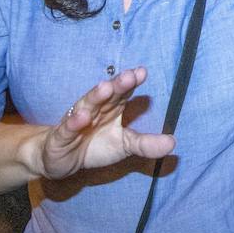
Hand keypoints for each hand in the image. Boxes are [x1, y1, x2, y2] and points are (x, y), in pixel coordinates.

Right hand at [30, 67, 174, 180]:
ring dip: (95, 97)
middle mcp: (94, 109)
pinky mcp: (60, 137)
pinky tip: (82, 117)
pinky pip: (67, 129)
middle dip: (117, 85)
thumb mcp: (124, 146)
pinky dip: (73, 122)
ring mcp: (76, 121)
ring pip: (86, 106)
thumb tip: (173, 143)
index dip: (131, 82)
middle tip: (129, 76)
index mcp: (111, 108)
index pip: (123, 92)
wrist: (60, 160)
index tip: (142, 72)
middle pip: (107, 95)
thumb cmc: (95, 146)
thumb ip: (146, 144)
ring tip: (106, 88)